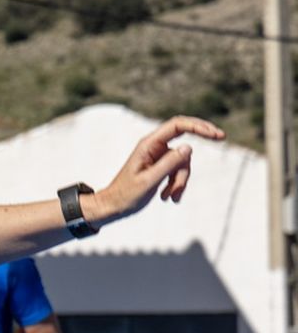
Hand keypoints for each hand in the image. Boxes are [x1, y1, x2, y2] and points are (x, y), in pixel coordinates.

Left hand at [94, 115, 223, 224]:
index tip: (216, 135)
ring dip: (180, 180)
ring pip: (182, 163)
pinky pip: (177, 172)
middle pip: (184, 143)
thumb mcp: (149, 181)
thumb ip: (168, 164)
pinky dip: (176, 185)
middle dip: (194, 154)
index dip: (199, 126)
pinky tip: (168, 197)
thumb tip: (188, 147)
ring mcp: (158, 157)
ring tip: (170, 196)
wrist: (112, 207)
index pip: (177, 125)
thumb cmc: (126, 195)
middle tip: (221, 138)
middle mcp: (154, 147)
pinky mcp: (160, 167)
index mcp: (148, 145)